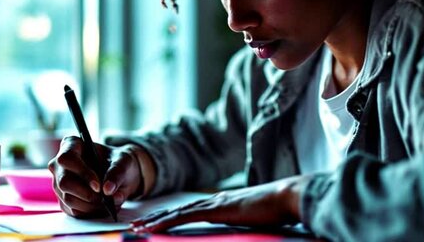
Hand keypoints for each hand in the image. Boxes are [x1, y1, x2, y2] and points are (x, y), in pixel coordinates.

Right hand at [48, 136, 144, 217]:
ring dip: (90, 205)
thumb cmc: (118, 161)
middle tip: (104, 199)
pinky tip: (102, 207)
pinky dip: (89, 212)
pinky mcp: (64, 199)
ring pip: (68, 199)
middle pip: (64, 182)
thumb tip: (108, 190)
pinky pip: (72, 210)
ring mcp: (59, 182)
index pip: (67, 158)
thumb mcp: (123, 161)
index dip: (81, 172)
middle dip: (86, 194)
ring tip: (107, 203)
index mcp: (71, 145)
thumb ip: (117, 173)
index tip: (98, 185)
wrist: (120, 174)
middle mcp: (60, 164)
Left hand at [131, 175, 311, 232]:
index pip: (191, 210)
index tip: (155, 223)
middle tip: (135, 225)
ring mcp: (216, 203)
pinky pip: (186, 217)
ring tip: (137, 228)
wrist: (288, 195)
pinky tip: (155, 227)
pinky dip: (168, 222)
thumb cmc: (278, 208)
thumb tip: (238, 225)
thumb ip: (243, 221)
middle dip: (156, 217)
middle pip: (179, 209)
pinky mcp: (218, 209)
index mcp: (224, 202)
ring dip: (156, 220)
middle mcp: (216, 200)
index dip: (171, 216)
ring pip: (178, 212)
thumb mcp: (256, 217)